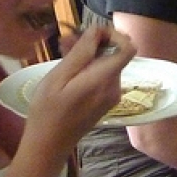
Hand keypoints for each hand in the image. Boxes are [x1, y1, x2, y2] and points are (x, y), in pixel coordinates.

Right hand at [25, 27, 134, 154]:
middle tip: (66, 41)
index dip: (114, 35)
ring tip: (63, 52)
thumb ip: (80, 53)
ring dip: (89, 55)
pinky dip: (89, 68)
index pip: (128, 48)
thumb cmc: (48, 111)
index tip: (91, 32)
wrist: (49, 145)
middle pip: (114, 55)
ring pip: (107, 64)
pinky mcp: (106, 101)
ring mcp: (112, 96)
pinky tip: (69, 68)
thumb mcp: (58, 77)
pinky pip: (103, 76)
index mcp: (105, 80)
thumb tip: (96, 31)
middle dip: (94, 43)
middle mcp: (115, 87)